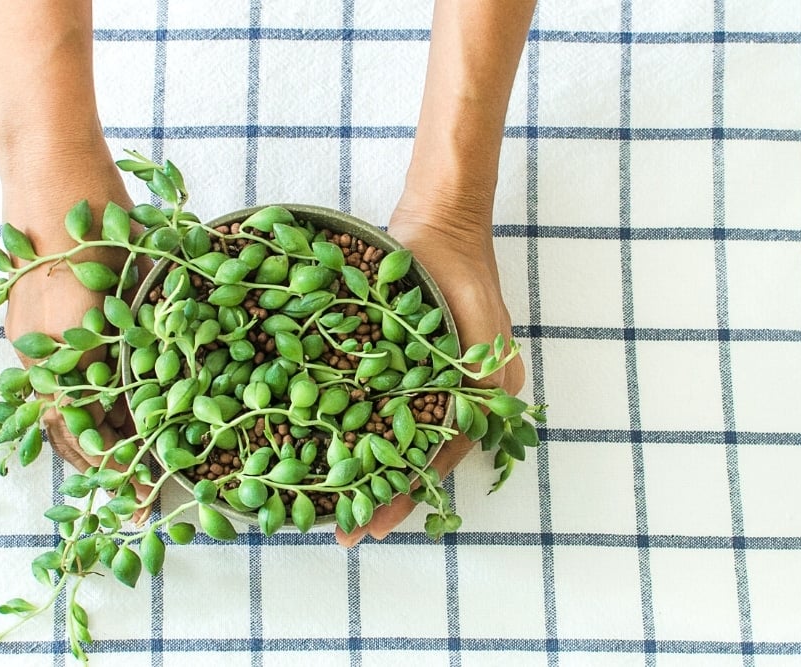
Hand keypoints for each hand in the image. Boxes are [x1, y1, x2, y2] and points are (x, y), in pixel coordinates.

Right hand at [0, 156, 153, 520]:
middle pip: (65, 431)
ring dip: (86, 428)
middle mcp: (38, 355)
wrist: (47, 166)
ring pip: (53, 404)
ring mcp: (24, 337)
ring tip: (124, 443)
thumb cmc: (102, 216)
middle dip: (100, 462)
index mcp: (68, 354)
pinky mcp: (21, 318)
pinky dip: (72, 393)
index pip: (88, 436)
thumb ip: (158, 333)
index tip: (142, 493)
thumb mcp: (145, 278)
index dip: (118, 469)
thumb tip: (189, 375)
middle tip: (133, 482)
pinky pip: (44, 374)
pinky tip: (102, 391)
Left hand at [334, 199, 524, 546]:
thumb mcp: (482, 330)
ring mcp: (412, 381)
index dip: (403, 496)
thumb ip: (480, 380)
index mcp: (472, 402)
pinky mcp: (385, 361)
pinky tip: (319, 445)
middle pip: (406, 461)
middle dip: (376, 497)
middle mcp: (442, 399)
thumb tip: (467, 434)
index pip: (434, 464)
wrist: (439, 227)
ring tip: (326, 504)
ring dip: (358, 471)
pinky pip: (364, 401)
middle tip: (343, 533)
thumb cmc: (466, 277)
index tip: (373, 527)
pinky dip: (347, 427)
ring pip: (382, 439)